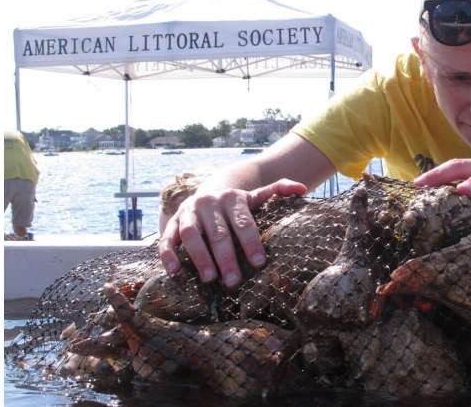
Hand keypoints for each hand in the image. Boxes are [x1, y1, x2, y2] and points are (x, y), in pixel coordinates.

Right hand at [158, 178, 306, 287]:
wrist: (209, 191)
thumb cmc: (237, 204)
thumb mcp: (256, 196)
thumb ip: (278, 190)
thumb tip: (302, 189)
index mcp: (233, 198)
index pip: (244, 222)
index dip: (251, 242)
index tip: (259, 263)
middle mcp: (209, 203)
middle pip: (219, 233)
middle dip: (227, 258)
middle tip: (234, 281)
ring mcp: (189, 212)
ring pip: (193, 235)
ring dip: (200, 257)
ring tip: (210, 279)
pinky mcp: (173, 222)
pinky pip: (168, 238)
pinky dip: (168, 254)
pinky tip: (175, 271)